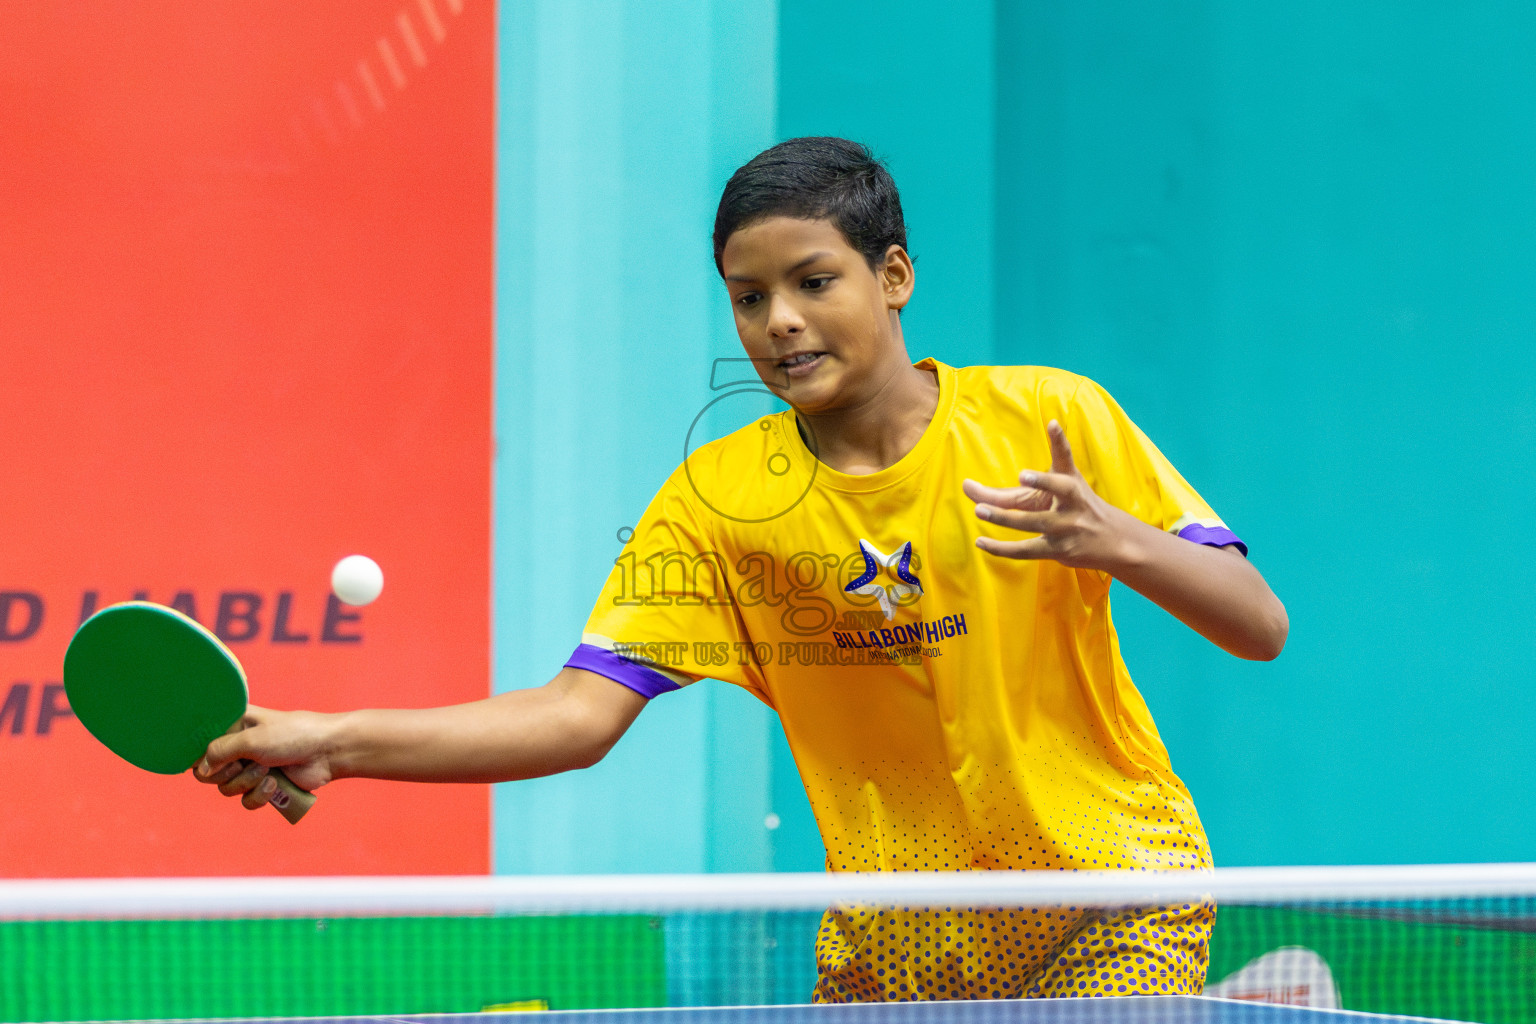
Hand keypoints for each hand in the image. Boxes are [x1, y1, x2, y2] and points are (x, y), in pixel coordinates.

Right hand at [192, 706, 336, 810]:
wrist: (327, 752)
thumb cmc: (292, 735)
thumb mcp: (251, 739)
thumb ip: (220, 751)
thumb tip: (201, 770)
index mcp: (232, 725)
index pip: (200, 744)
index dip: (200, 756)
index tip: (213, 759)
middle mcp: (237, 746)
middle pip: (208, 773)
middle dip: (227, 773)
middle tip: (245, 763)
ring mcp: (250, 767)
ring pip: (226, 789)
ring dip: (246, 783)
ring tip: (267, 769)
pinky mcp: (263, 785)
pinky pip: (245, 801)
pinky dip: (258, 796)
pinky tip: (275, 784)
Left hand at [962, 419, 1133, 570]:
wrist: (1114, 540)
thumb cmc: (1074, 507)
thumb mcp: (1057, 489)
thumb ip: (1013, 489)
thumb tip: (967, 487)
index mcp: (1072, 480)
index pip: (1065, 457)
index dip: (1060, 441)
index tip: (1053, 425)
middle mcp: (1073, 501)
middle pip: (1057, 489)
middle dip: (1041, 482)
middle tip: (1021, 475)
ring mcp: (1067, 526)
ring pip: (1034, 522)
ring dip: (1005, 517)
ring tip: (980, 510)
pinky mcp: (1058, 549)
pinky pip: (1026, 550)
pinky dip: (1002, 549)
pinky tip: (981, 543)